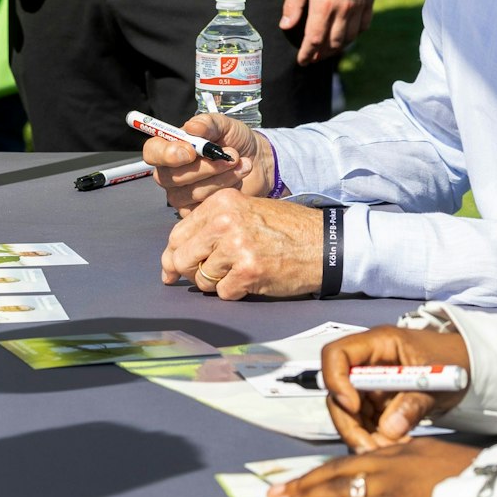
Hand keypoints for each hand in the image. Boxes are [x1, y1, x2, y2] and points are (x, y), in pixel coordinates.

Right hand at [146, 113, 268, 213]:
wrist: (259, 161)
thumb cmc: (236, 141)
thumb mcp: (224, 125)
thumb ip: (208, 123)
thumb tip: (192, 127)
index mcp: (170, 148)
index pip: (153, 152)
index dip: (167, 154)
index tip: (191, 151)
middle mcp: (171, 173)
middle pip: (171, 177)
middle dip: (205, 167)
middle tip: (231, 155)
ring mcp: (182, 195)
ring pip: (191, 192)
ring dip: (220, 178)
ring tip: (241, 164)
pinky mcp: (197, 212)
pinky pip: (204, 208)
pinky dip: (225, 192)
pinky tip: (239, 180)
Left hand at [160, 188, 323, 297]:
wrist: (324, 244)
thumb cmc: (287, 229)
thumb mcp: (246, 212)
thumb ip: (211, 228)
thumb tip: (173, 259)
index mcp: (221, 203)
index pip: (177, 234)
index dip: (173, 256)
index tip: (171, 269)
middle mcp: (225, 221)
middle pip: (182, 257)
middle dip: (189, 271)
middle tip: (205, 275)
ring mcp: (236, 246)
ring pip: (202, 279)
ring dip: (217, 283)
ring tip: (240, 271)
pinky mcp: (248, 271)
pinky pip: (223, 293)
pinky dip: (235, 292)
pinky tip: (252, 280)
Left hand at [267, 438, 479, 496]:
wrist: (491, 484)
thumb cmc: (467, 475)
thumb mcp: (429, 457)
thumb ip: (402, 462)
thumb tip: (382, 472)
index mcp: (393, 450)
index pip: (345, 461)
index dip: (317, 472)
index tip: (295, 481)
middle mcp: (385, 462)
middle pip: (333, 474)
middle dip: (301, 486)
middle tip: (275, 495)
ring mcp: (388, 484)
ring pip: (336, 492)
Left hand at [282, 0, 374, 64]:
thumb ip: (293, 3)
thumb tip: (285, 26)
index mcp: (324, 5)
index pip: (315, 40)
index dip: (307, 54)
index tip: (302, 61)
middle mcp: (344, 9)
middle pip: (333, 43)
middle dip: (321, 54)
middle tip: (312, 57)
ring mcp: (360, 5)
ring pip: (349, 37)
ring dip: (337, 47)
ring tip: (326, 49)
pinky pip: (363, 26)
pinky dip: (353, 35)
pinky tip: (345, 35)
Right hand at [320, 325, 470, 450]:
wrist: (467, 365)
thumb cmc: (453, 359)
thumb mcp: (438, 380)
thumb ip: (414, 404)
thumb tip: (388, 430)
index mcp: (378, 344)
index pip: (337, 354)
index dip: (336, 380)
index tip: (353, 406)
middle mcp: (367, 364)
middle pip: (338, 392)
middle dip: (350, 423)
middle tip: (369, 448)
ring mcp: (370, 385)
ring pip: (348, 414)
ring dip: (363, 436)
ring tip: (390, 449)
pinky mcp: (377, 405)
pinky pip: (365, 425)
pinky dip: (375, 439)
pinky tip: (395, 445)